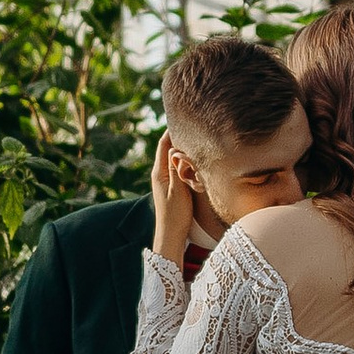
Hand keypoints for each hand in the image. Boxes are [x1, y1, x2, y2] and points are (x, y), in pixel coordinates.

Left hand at [151, 134, 199, 262]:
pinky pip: (177, 167)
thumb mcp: (178, 191)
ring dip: (182, 148)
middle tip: (192, 125)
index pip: (164, 144)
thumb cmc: (175, 216)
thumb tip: (176, 150)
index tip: (183, 118)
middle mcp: (160, 173)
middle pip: (168, 147)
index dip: (172, 130)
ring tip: (194, 138)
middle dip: (178, 137)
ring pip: (173, 157)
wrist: (170, 235)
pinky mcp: (171, 185)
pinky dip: (184, 161)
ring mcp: (165, 179)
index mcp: (159, 172)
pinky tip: (193, 159)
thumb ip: (177, 170)